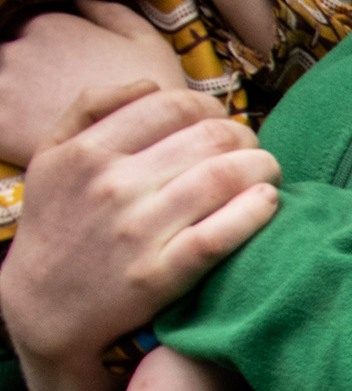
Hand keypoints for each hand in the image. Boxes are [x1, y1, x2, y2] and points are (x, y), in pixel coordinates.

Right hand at [0, 77, 276, 390]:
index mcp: (89, 150)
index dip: (212, 109)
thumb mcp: (52, 157)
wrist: (44, 307)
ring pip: (224, 177)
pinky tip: (268, 202)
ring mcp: (139, 229)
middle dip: (244, 136)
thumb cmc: (57, 225)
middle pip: (208, 137)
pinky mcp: (161, 273)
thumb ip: (90, 109)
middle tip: (251, 149)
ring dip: (262, 167)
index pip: (173, 106)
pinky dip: (256, 210)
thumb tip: (147, 84)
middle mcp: (113, 184)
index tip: (222, 123)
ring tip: (267, 172)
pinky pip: (222, 233)